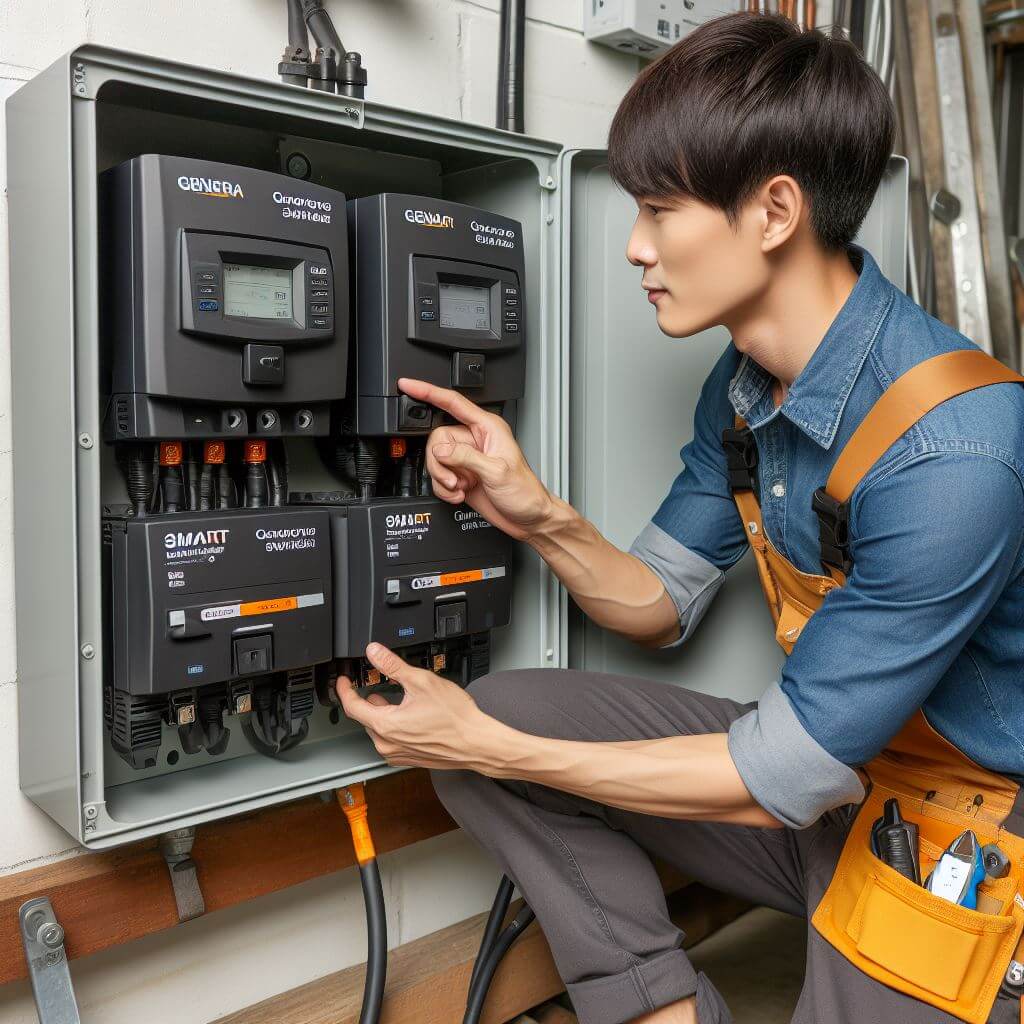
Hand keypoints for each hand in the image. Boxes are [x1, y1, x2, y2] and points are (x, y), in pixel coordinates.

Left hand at [337, 642, 494, 770]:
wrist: (476, 742)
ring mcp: (397, 754)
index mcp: (385, 725)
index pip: (352, 706)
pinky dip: (393, 725)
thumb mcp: (421, 681)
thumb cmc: (455, 717)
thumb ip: (393, 666)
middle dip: (367, 699)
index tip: (343, 680)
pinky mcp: (408, 758)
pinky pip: (391, 740)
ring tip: (396, 698)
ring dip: (382, 712)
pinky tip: (409, 716)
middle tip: (373, 684)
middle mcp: (387, 744)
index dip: (344, 690)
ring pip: (378, 729)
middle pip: (365, 717)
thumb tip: (374, 652)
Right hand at [397, 377, 552, 540]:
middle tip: (454, 478)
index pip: (452, 402)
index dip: (428, 391)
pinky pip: (438, 477)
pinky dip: (444, 489)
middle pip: (437, 438)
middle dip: (440, 462)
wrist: (528, 517)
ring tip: (460, 487)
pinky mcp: (460, 476)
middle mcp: (474, 440)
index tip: (408, 385)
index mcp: (487, 428)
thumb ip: (465, 457)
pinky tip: (460, 493)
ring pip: (435, 459)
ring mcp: (466, 459)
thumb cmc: (524, 491)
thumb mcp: (496, 471)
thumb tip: (440, 450)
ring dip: (443, 478)